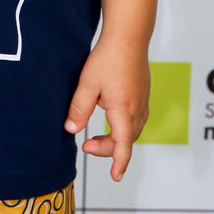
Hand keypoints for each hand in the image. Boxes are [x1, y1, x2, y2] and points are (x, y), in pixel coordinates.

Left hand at [63, 35, 150, 181]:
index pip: (123, 145)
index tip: (115, 176)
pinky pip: (137, 119)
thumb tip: (71, 130)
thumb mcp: (87, 84)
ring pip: (132, 130)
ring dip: (117, 139)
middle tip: (87, 146)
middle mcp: (137, 109)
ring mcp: (142, 101)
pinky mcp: (143, 94)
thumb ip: (79, 109)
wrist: (128, 36)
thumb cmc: (108, 58)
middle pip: (126, 140)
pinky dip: (124, 127)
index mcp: (123, 110)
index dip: (119, 163)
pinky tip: (112, 119)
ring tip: (96, 136)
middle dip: (109, 149)